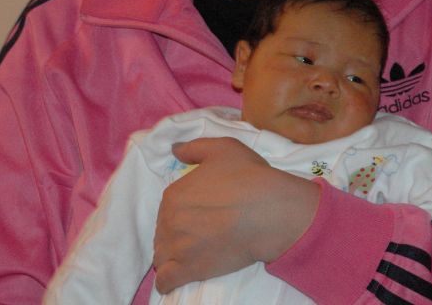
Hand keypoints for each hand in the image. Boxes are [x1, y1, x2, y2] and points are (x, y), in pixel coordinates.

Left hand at [152, 137, 319, 293]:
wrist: (269, 212)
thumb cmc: (248, 177)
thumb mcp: (222, 148)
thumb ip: (194, 148)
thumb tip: (174, 149)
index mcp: (173, 194)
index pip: (168, 208)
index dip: (184, 212)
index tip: (202, 214)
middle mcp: (169, 221)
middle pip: (164, 232)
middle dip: (178, 234)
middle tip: (202, 234)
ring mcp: (176, 247)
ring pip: (162, 256)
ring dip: (173, 256)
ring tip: (194, 254)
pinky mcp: (188, 271)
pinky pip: (165, 281)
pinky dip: (169, 280)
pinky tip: (180, 276)